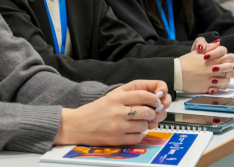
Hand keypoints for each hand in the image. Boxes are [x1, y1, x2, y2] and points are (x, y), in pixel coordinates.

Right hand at [55, 80, 169, 145]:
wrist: (77, 125)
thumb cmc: (95, 110)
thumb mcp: (110, 96)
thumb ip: (129, 94)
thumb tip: (151, 97)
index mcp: (115, 97)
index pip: (142, 95)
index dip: (153, 98)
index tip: (155, 101)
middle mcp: (117, 111)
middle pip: (146, 111)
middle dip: (152, 113)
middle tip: (150, 113)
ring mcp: (117, 126)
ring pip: (143, 125)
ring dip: (145, 124)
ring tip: (138, 122)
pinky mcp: (117, 139)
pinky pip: (138, 137)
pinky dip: (138, 134)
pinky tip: (132, 130)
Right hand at [179, 41, 233, 93]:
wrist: (176, 74)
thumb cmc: (185, 62)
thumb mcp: (196, 52)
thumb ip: (210, 47)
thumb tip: (218, 43)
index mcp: (213, 58)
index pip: (230, 56)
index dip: (231, 57)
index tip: (229, 59)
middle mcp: (214, 68)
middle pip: (230, 67)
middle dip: (230, 68)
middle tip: (227, 69)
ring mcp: (212, 78)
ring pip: (227, 79)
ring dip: (226, 78)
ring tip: (221, 78)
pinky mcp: (209, 87)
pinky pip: (220, 88)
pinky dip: (220, 86)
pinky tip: (215, 84)